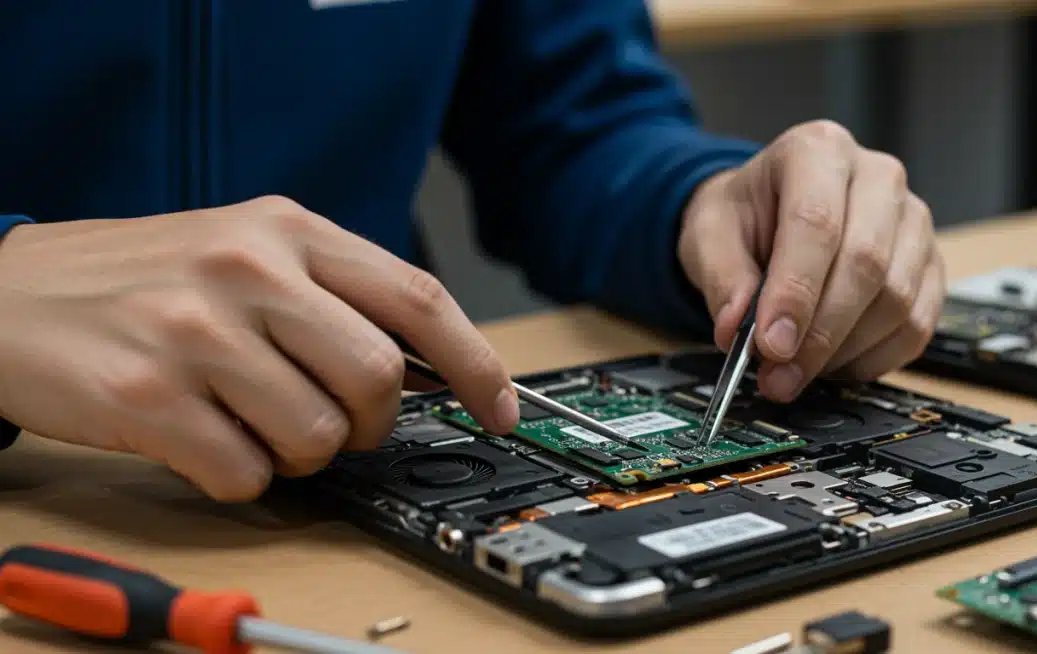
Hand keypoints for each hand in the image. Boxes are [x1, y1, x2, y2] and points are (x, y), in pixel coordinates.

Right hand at [0, 196, 518, 500]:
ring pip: (318, 436)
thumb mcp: (245, 251)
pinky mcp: (149, 395)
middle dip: (370, 425)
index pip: (418, 299)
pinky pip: (246, 474)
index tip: (500, 408)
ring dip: (300, 455)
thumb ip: (335, 297)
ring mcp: (197, 331)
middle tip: (335, 425)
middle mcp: (248, 269)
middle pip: (378, 379)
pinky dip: (241, 476)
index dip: (477, 364)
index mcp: (287, 229)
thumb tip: (430, 368)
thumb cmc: (143, 279)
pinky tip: (205, 440)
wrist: (9, 294)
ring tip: (255, 426)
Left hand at [678, 120, 944, 401]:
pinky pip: (916, 325)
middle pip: (866, 263)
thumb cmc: (744, 218)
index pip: (817, 223)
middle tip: (779, 374)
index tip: (771, 344)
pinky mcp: (930, 266)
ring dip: (843, 351)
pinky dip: (872, 358)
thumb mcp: (709, 234)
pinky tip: (832, 364)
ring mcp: (913, 221)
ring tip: (795, 372)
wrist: (769, 215)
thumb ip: (721, 278)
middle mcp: (878, 178)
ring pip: (897, 300)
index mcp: (818, 151)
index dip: (795, 291)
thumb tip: (735, 329)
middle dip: (819, 333)